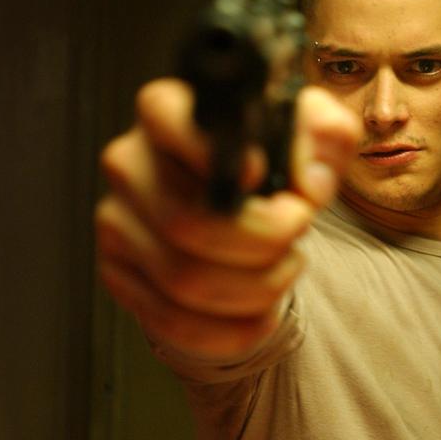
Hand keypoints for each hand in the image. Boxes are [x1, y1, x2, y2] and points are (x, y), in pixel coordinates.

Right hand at [95, 78, 360, 359]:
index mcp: (165, 109)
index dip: (216, 154)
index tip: (262, 174)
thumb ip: (324, 136)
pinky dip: (233, 330)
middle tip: (297, 232)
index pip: (164, 117)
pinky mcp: (119, 275)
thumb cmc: (274, 161)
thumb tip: (306, 184)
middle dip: (262, 241)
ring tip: (286, 268)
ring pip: (184, 280)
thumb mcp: (312, 132)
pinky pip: (174, 322)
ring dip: (256, 287)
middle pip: (187, 222)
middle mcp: (128, 162)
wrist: (241, 211)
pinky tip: (264, 312)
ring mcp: (116, 222)